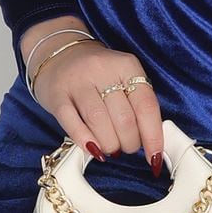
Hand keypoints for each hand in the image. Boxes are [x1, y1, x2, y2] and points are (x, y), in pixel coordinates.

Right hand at [22, 21, 164, 173]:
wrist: (59, 55)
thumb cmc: (98, 75)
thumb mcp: (123, 79)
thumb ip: (138, 105)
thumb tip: (152, 143)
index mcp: (127, 66)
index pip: (146, 106)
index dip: (153, 136)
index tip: (155, 157)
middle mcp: (103, 70)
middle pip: (124, 118)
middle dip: (129, 143)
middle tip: (126, 147)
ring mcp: (78, 81)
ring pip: (99, 122)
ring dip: (109, 144)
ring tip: (110, 148)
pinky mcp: (56, 95)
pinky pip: (72, 123)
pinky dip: (85, 140)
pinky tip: (92, 149)